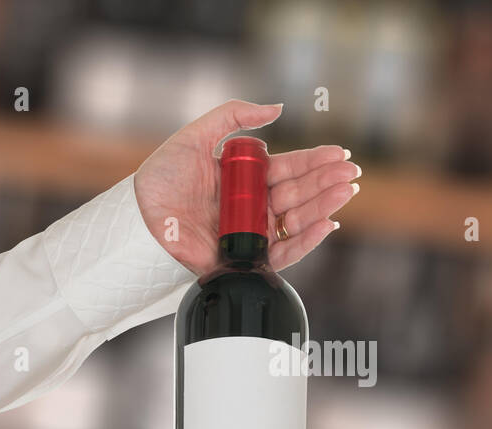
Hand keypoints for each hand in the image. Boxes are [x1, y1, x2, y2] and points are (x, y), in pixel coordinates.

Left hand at [134, 99, 359, 274]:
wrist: (139, 217)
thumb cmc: (162, 177)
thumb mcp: (197, 135)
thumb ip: (234, 116)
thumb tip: (277, 108)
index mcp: (246, 179)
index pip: (289, 169)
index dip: (315, 162)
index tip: (340, 153)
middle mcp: (254, 207)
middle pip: (300, 194)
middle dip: (328, 183)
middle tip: (352, 172)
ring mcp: (252, 233)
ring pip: (298, 221)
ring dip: (325, 206)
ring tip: (346, 192)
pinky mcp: (246, 258)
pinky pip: (284, 252)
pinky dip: (307, 240)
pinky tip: (327, 224)